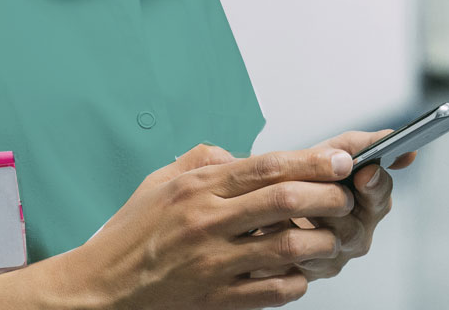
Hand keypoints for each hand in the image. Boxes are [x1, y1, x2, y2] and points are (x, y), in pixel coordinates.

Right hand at [73, 142, 360, 309]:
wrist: (103, 288)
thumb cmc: (131, 235)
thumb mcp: (159, 183)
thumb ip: (200, 160)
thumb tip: (237, 153)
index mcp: (197, 187)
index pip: (267, 166)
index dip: (311, 162)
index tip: (341, 161)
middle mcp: (208, 221)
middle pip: (284, 199)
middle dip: (327, 195)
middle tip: (345, 196)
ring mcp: (215, 262)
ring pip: (287, 246)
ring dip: (320, 240)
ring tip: (329, 237)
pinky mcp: (218, 299)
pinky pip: (274, 290)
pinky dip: (297, 280)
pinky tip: (300, 272)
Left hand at [245, 129, 415, 281]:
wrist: (265, 203)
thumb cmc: (305, 177)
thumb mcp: (330, 153)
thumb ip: (362, 145)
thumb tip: (399, 141)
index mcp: (368, 203)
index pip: (381, 196)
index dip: (376, 185)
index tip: (366, 172)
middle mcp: (357, 234)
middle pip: (357, 226)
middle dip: (338, 204)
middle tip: (326, 188)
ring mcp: (334, 256)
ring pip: (330, 243)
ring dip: (311, 220)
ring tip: (293, 202)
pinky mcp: (309, 272)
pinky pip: (303, 260)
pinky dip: (289, 238)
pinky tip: (274, 222)